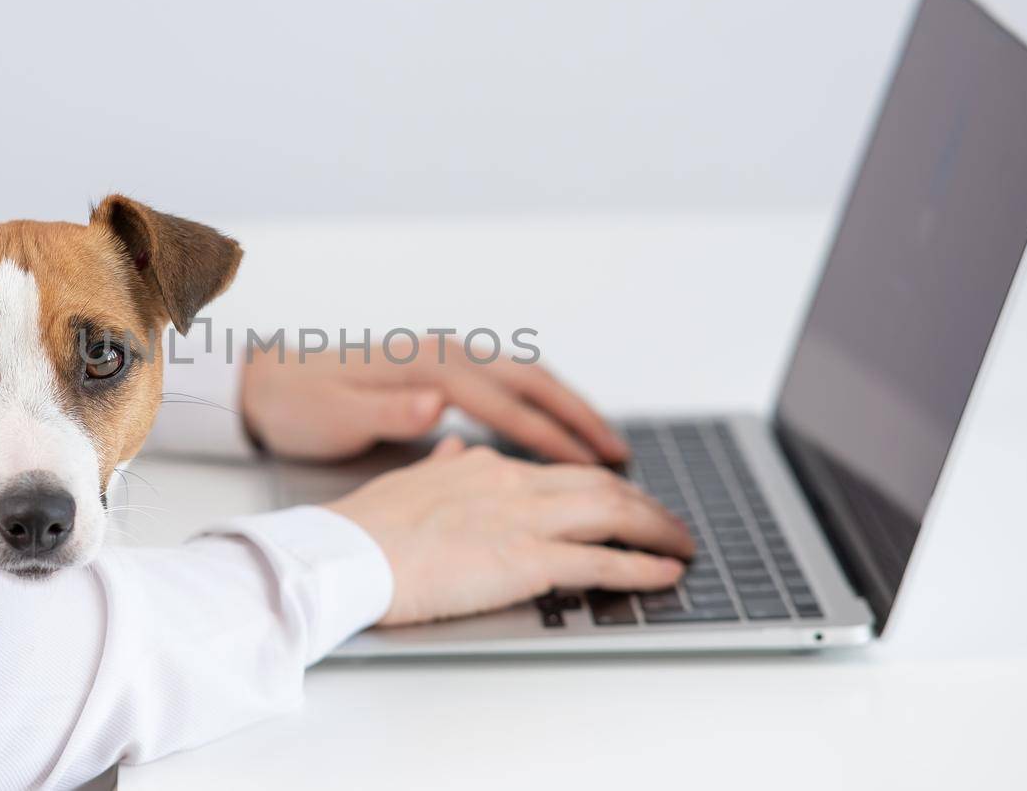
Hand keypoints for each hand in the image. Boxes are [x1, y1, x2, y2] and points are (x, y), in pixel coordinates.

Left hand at [241, 337, 628, 463]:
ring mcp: (446, 358)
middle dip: (580, 417)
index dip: (554, 437)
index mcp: (428, 367)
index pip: (507, 404)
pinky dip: (540, 406)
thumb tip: (434, 405)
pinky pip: (507, 385)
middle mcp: (445, 354)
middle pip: (532, 381)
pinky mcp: (440, 370)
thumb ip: (389, 411)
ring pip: (525, 379)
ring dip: (567, 409)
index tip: (594, 466)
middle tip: (621, 456)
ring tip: (603, 446)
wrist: (270, 382)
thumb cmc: (302, 405)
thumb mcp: (338, 416)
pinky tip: (553, 434)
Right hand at [326, 438, 692, 625]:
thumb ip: (438, 468)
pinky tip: (666, 572)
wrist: (342, 554)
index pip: (556, 472)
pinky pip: (601, 561)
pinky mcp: (525, 559)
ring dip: (656, 529)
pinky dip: (642, 567)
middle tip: (671, 523)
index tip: (621, 498)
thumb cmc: (362, 530)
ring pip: (612, 512)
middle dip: (644, 504)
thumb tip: (453, 453)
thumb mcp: (403, 483)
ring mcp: (521, 519)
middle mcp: (510, 483)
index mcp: (482, 467)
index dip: (598, 486)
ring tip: (684, 545)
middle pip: (598, 485)